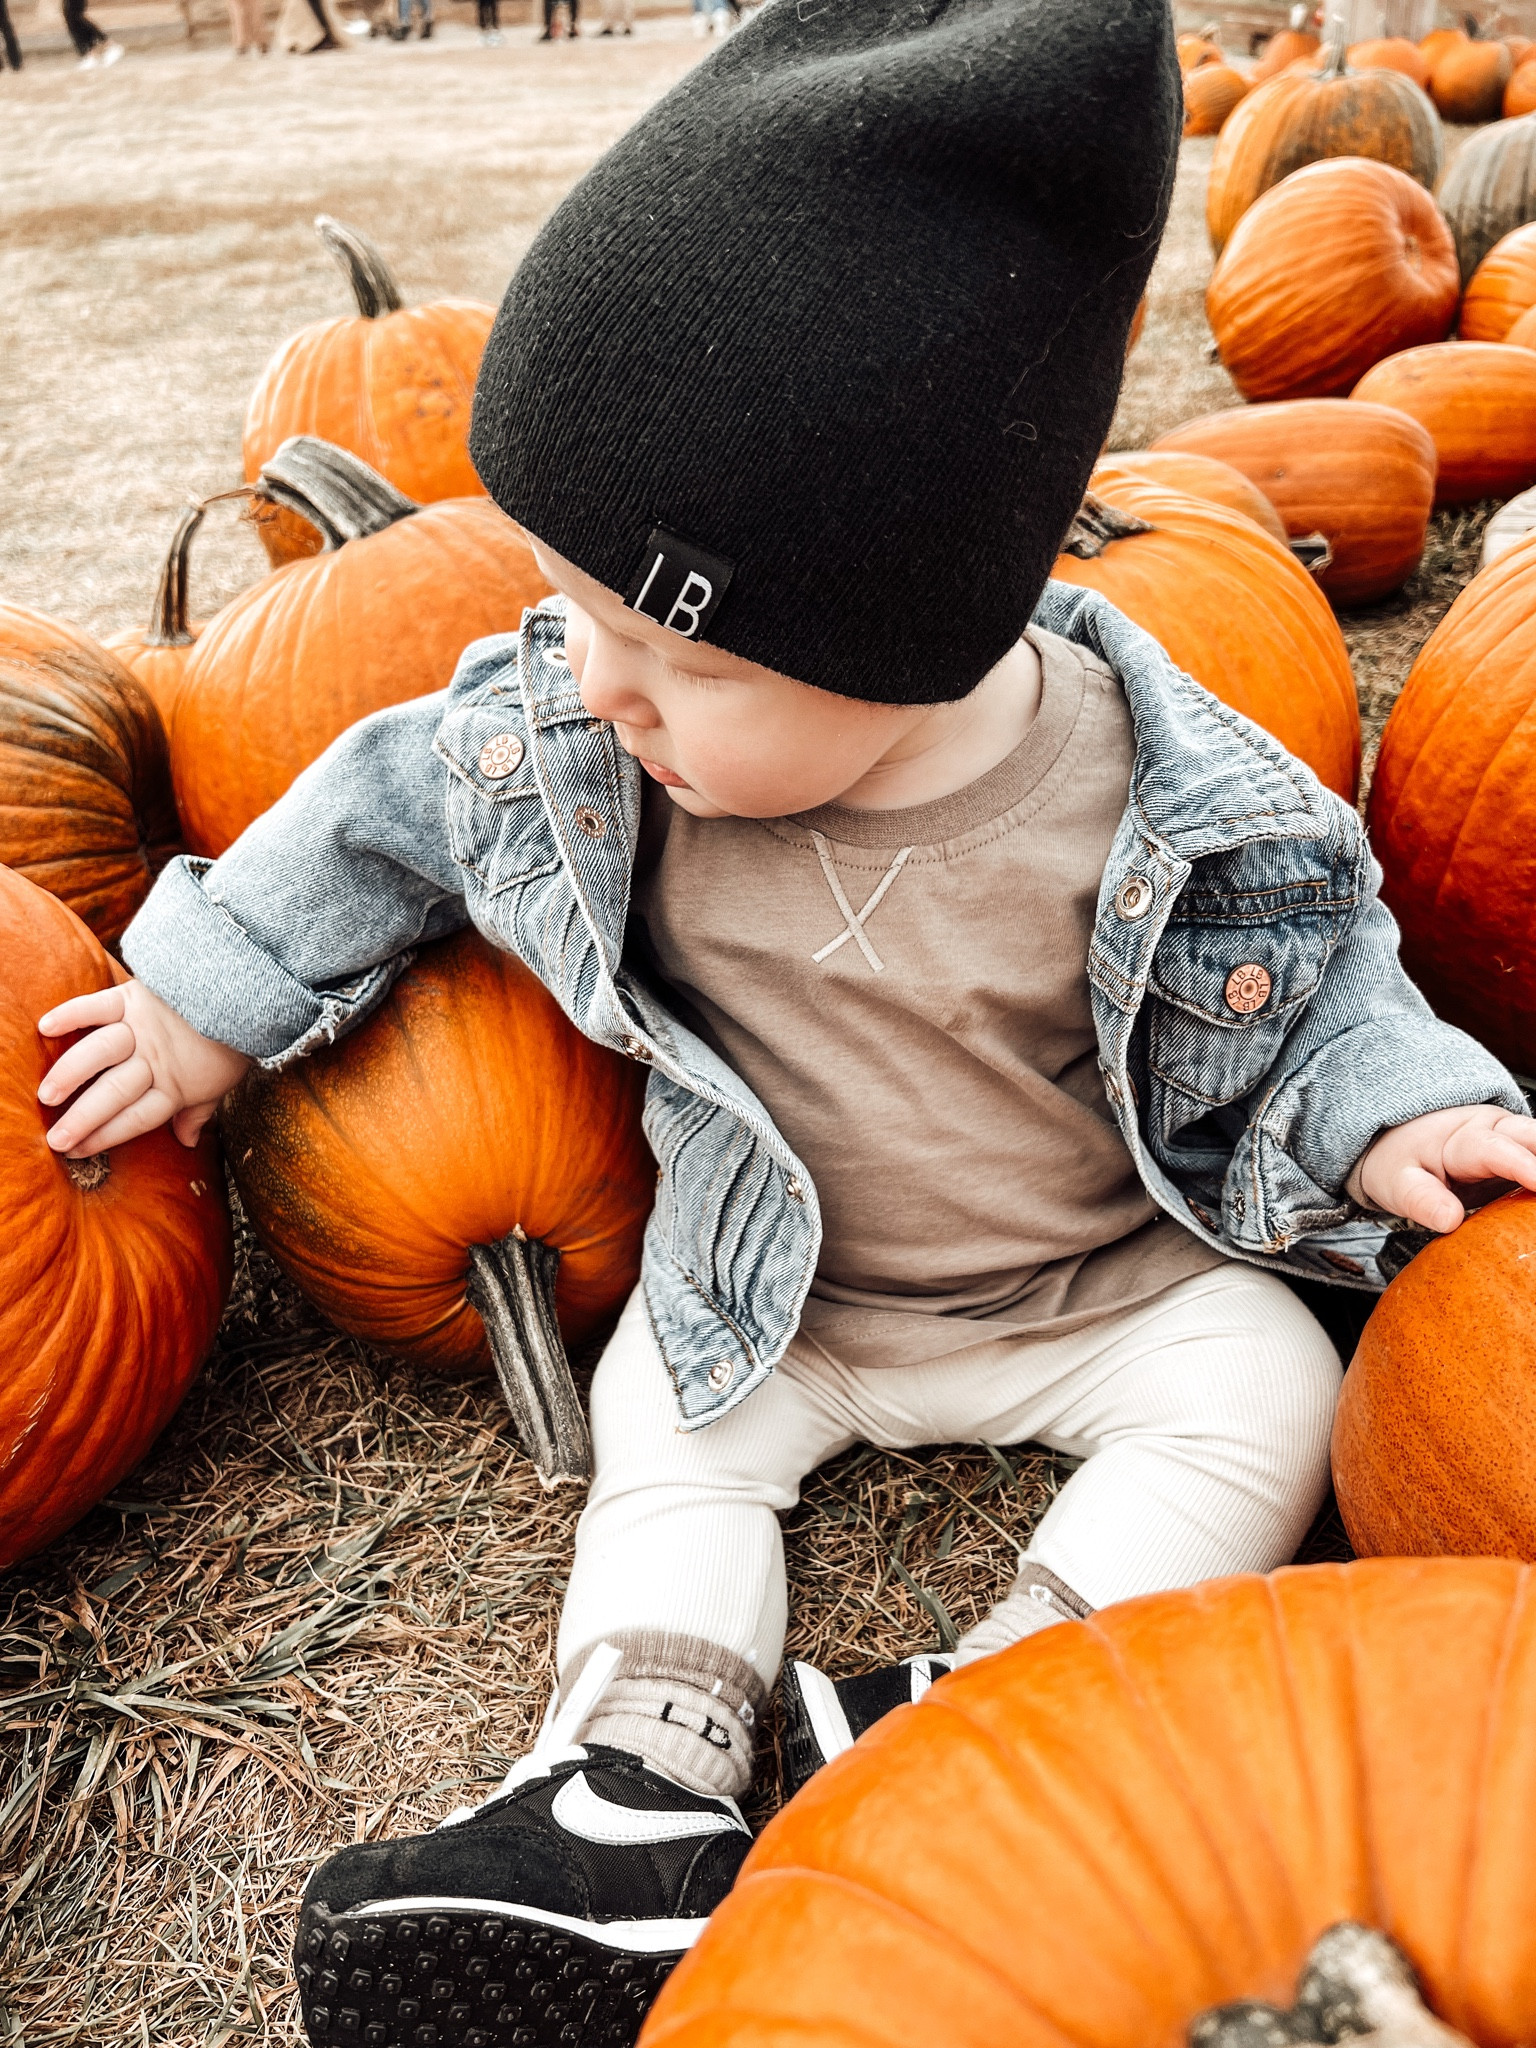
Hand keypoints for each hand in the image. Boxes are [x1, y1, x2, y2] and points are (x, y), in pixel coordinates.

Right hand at [37, 980, 251, 1156]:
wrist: (245, 995)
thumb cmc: (229, 1045)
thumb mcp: (220, 1085)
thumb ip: (198, 1113)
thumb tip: (188, 1142)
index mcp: (174, 1087)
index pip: (135, 1119)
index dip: (106, 1137)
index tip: (76, 1152)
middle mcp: (155, 1061)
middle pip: (114, 1093)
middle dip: (82, 1119)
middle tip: (54, 1138)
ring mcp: (143, 1029)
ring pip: (101, 1053)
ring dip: (71, 1074)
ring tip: (47, 1095)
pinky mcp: (135, 998)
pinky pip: (99, 1006)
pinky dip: (73, 1013)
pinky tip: (46, 1028)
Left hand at [1355, 1104, 1535, 1233]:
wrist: (1402, 1143)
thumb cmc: (1402, 1161)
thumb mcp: (1399, 1183)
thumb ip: (1421, 1200)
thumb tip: (1449, 1219)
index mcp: (1464, 1139)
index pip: (1497, 1150)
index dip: (1523, 1166)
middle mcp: (1497, 1132)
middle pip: (1533, 1137)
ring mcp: (1515, 1143)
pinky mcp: (1524, 1159)